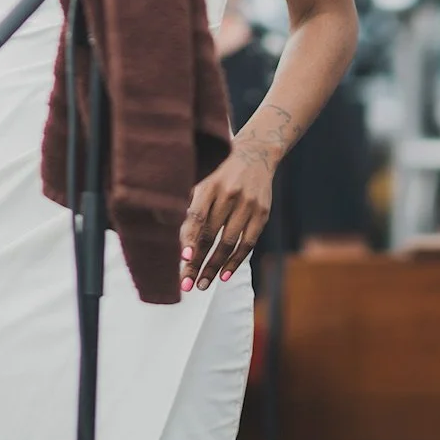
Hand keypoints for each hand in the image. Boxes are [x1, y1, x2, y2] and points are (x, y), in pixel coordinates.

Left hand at [179, 143, 273, 290]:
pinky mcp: (262, 213)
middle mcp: (229, 194)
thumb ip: (191, 208)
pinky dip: (235, 261)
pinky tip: (223, 275)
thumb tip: (177, 242)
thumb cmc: (221, 176)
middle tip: (187, 284)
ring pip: (229, 243)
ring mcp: (248, 204)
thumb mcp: (203, 183)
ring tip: (202, 284)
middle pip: (211, 235)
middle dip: (197, 262)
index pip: (197, 216)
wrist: (256, 156)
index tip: (184, 259)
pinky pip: (248, 243)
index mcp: (209, 186)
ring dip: (214, 267)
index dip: (190, 238)